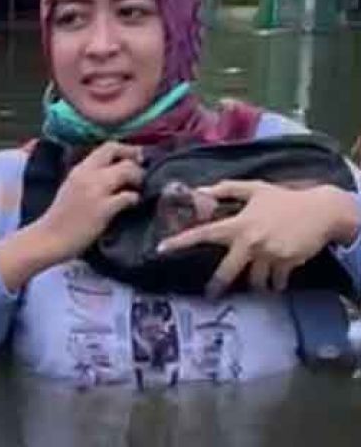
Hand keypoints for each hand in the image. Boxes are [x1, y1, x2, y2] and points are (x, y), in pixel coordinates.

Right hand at [0, 143, 142, 291]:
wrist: (50, 238)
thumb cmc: (60, 216)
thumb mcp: (72, 187)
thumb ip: (89, 176)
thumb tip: (113, 171)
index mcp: (80, 169)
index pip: (107, 146)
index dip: (126, 150)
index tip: (134, 159)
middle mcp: (87, 175)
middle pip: (119, 154)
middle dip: (135, 162)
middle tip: (140, 175)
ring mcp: (95, 191)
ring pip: (127, 170)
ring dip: (138, 178)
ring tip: (137, 189)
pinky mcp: (103, 208)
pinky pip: (128, 196)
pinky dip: (134, 198)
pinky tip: (132, 204)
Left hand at [156, 181, 358, 297]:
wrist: (322, 211)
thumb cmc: (284, 198)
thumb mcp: (255, 188)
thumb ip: (226, 189)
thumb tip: (200, 190)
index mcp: (238, 224)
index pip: (203, 234)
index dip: (181, 241)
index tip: (161, 249)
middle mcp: (250, 242)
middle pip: (227, 270)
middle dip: (218, 284)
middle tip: (210, 295)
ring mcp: (268, 255)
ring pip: (255, 280)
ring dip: (255, 284)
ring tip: (257, 285)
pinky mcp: (286, 264)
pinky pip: (276, 281)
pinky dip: (275, 283)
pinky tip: (277, 283)